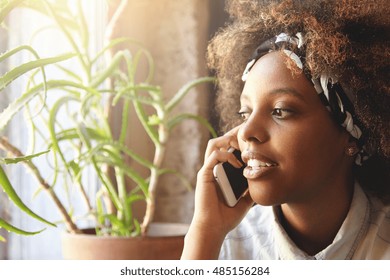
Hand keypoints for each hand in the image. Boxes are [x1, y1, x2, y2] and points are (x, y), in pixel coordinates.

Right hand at [181, 125, 252, 258]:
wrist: (214, 228)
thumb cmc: (227, 216)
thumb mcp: (245, 201)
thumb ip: (251, 190)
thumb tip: (265, 183)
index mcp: (221, 172)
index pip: (227, 148)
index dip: (238, 142)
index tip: (253, 143)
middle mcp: (213, 168)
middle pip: (220, 141)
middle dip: (234, 136)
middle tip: (249, 141)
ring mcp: (208, 170)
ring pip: (214, 144)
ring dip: (228, 141)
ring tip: (242, 148)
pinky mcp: (204, 175)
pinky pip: (213, 156)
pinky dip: (226, 156)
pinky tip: (238, 164)